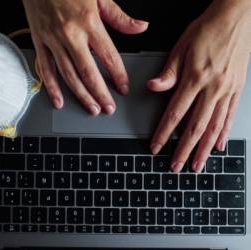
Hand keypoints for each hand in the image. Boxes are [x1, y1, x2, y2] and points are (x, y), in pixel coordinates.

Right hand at [22, 0, 147, 114]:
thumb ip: (119, 17)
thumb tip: (140, 27)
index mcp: (89, 23)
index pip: (109, 56)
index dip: (118, 75)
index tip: (124, 88)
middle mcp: (71, 35)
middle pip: (88, 72)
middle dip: (100, 93)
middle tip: (108, 108)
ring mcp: (53, 41)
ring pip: (68, 75)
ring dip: (81, 95)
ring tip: (91, 109)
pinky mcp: (39, 42)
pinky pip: (45, 69)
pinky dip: (52, 87)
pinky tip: (59, 101)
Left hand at [148, 0, 250, 172]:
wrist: (236, 16)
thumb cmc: (207, 30)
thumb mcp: (181, 47)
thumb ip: (169, 72)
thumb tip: (153, 87)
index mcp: (195, 79)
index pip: (175, 114)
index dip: (164, 133)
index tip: (156, 147)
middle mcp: (213, 88)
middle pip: (195, 127)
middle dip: (184, 150)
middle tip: (176, 167)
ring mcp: (227, 91)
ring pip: (214, 127)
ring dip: (204, 149)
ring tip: (198, 165)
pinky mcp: (237, 89)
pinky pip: (230, 116)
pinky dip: (223, 134)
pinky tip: (218, 146)